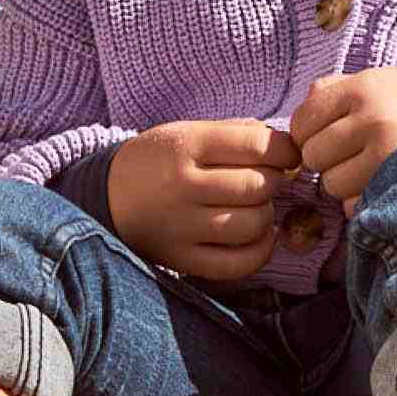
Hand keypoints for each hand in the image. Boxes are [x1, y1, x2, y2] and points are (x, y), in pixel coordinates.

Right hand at [107, 118, 303, 281]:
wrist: (108, 196)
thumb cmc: (160, 160)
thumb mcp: (188, 132)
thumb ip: (237, 134)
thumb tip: (289, 149)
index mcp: (186, 144)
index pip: (257, 145)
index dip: (285, 151)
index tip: (286, 156)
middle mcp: (182, 185)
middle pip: (258, 186)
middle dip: (274, 182)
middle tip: (264, 181)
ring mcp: (181, 226)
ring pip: (252, 224)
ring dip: (266, 216)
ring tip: (255, 208)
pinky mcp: (181, 258)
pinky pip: (237, 263)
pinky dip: (260, 252)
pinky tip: (258, 237)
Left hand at [287, 70, 396, 216]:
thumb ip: (347, 89)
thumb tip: (302, 110)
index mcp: (367, 85)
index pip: (303, 119)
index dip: (312, 135)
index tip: (333, 142)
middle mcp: (372, 117)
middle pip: (313, 155)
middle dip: (331, 162)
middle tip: (362, 159)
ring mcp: (386, 155)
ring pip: (331, 185)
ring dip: (349, 186)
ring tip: (383, 173)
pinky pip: (357, 207)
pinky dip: (370, 204)